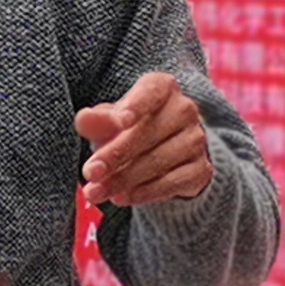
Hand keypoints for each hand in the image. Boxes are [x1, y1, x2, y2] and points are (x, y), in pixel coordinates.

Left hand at [76, 71, 213, 210]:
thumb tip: (83, 119)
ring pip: (159, 160)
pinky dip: (145, 192)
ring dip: (124, 179)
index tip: (118, 122)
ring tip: (96, 191)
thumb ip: (98, 121)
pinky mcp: (201, 169)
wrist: (167, 157)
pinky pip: (173, 182)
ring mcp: (196, 140)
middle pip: (150, 131)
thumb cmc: (132, 130)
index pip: (152, 90)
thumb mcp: (112, 123)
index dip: (136, 105)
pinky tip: (122, 197)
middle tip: (90, 172)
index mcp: (162, 88)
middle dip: (115, 154)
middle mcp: (185, 110)